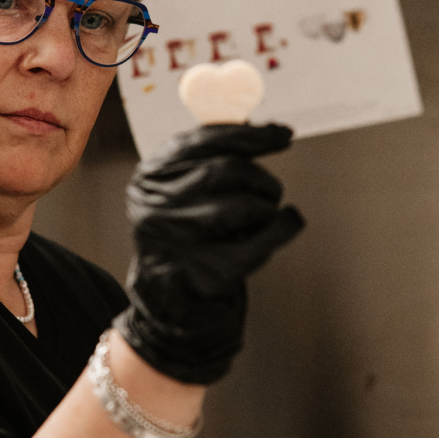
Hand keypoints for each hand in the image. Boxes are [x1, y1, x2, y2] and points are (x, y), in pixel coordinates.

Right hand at [113, 124, 304, 384]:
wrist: (171, 307)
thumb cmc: (188, 241)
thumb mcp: (184, 194)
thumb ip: (211, 160)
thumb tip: (262, 129)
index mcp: (150, 178)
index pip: (203, 140)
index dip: (250, 134)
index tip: (282, 134)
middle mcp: (155, 207)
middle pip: (227, 169)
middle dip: (261, 178)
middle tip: (271, 191)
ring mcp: (177, 242)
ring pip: (245, 205)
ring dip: (266, 209)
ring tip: (258, 221)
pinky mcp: (203, 274)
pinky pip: (262, 240)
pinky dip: (284, 228)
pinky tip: (288, 223)